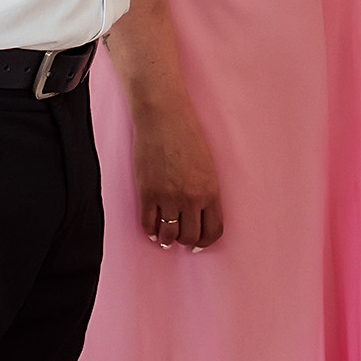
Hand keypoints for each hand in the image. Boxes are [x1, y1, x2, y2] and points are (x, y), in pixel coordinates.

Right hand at [132, 100, 223, 250]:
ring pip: (168, 235)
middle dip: (185, 240)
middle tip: (179, 237)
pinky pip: (147, 224)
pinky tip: (151, 226)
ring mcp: (168, 197)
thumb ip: (205, 190)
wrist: (163, 116)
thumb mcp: (207, 164)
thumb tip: (198, 214)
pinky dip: (150, 230)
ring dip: (166, 238)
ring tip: (164, 235)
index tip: (198, 243)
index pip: (213, 231)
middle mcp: (191, 198)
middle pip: (190, 236)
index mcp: (211, 190)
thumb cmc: (187, 135)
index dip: (205, 242)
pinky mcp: (147, 193)